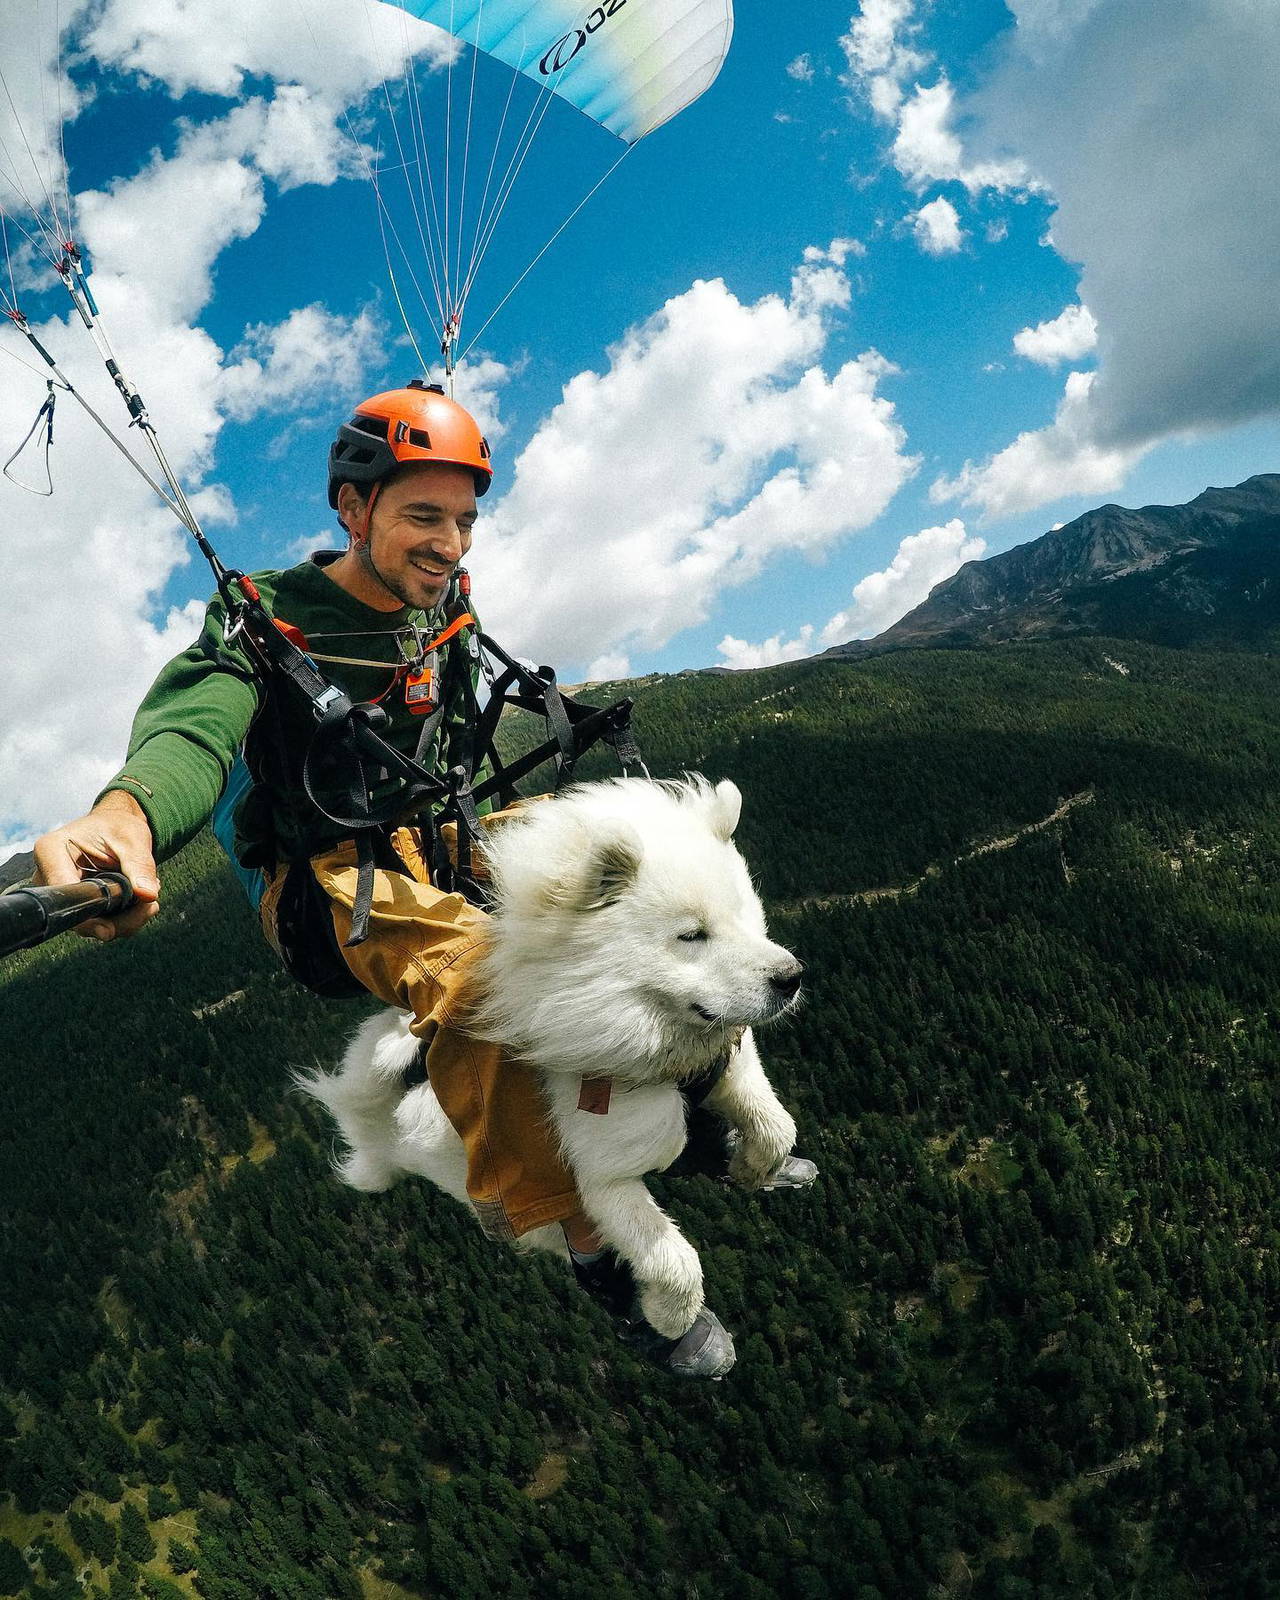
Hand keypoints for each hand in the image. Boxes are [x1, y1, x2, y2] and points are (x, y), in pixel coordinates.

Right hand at [32, 790, 159, 940]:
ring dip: (125, 921)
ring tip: (147, 900)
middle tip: (148, 907)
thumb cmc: (119, 826)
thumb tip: (147, 895)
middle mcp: (49, 875)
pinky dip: (123, 919)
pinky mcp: (79, 903)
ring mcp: (63, 892)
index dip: (86, 916)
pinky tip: (139, 902)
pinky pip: (99, 923)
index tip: (109, 929)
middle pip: (76, 916)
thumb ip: (140, 866)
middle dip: (117, 920)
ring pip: (90, 925)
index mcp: (52, 851)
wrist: (118, 827)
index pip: (63, 893)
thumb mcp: (133, 840)